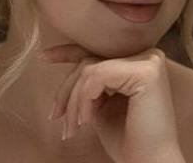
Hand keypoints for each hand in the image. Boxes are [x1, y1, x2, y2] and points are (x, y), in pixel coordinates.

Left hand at [41, 44, 184, 162]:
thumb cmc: (127, 141)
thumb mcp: (101, 103)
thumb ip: (92, 83)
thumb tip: (69, 68)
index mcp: (139, 61)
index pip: (97, 51)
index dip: (67, 53)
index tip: (43, 57)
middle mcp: (148, 55)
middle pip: (90, 60)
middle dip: (67, 91)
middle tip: (56, 118)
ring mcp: (149, 61)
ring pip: (90, 69)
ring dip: (74, 101)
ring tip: (72, 128)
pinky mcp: (146, 72)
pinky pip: (98, 76)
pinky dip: (85, 100)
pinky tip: (87, 121)